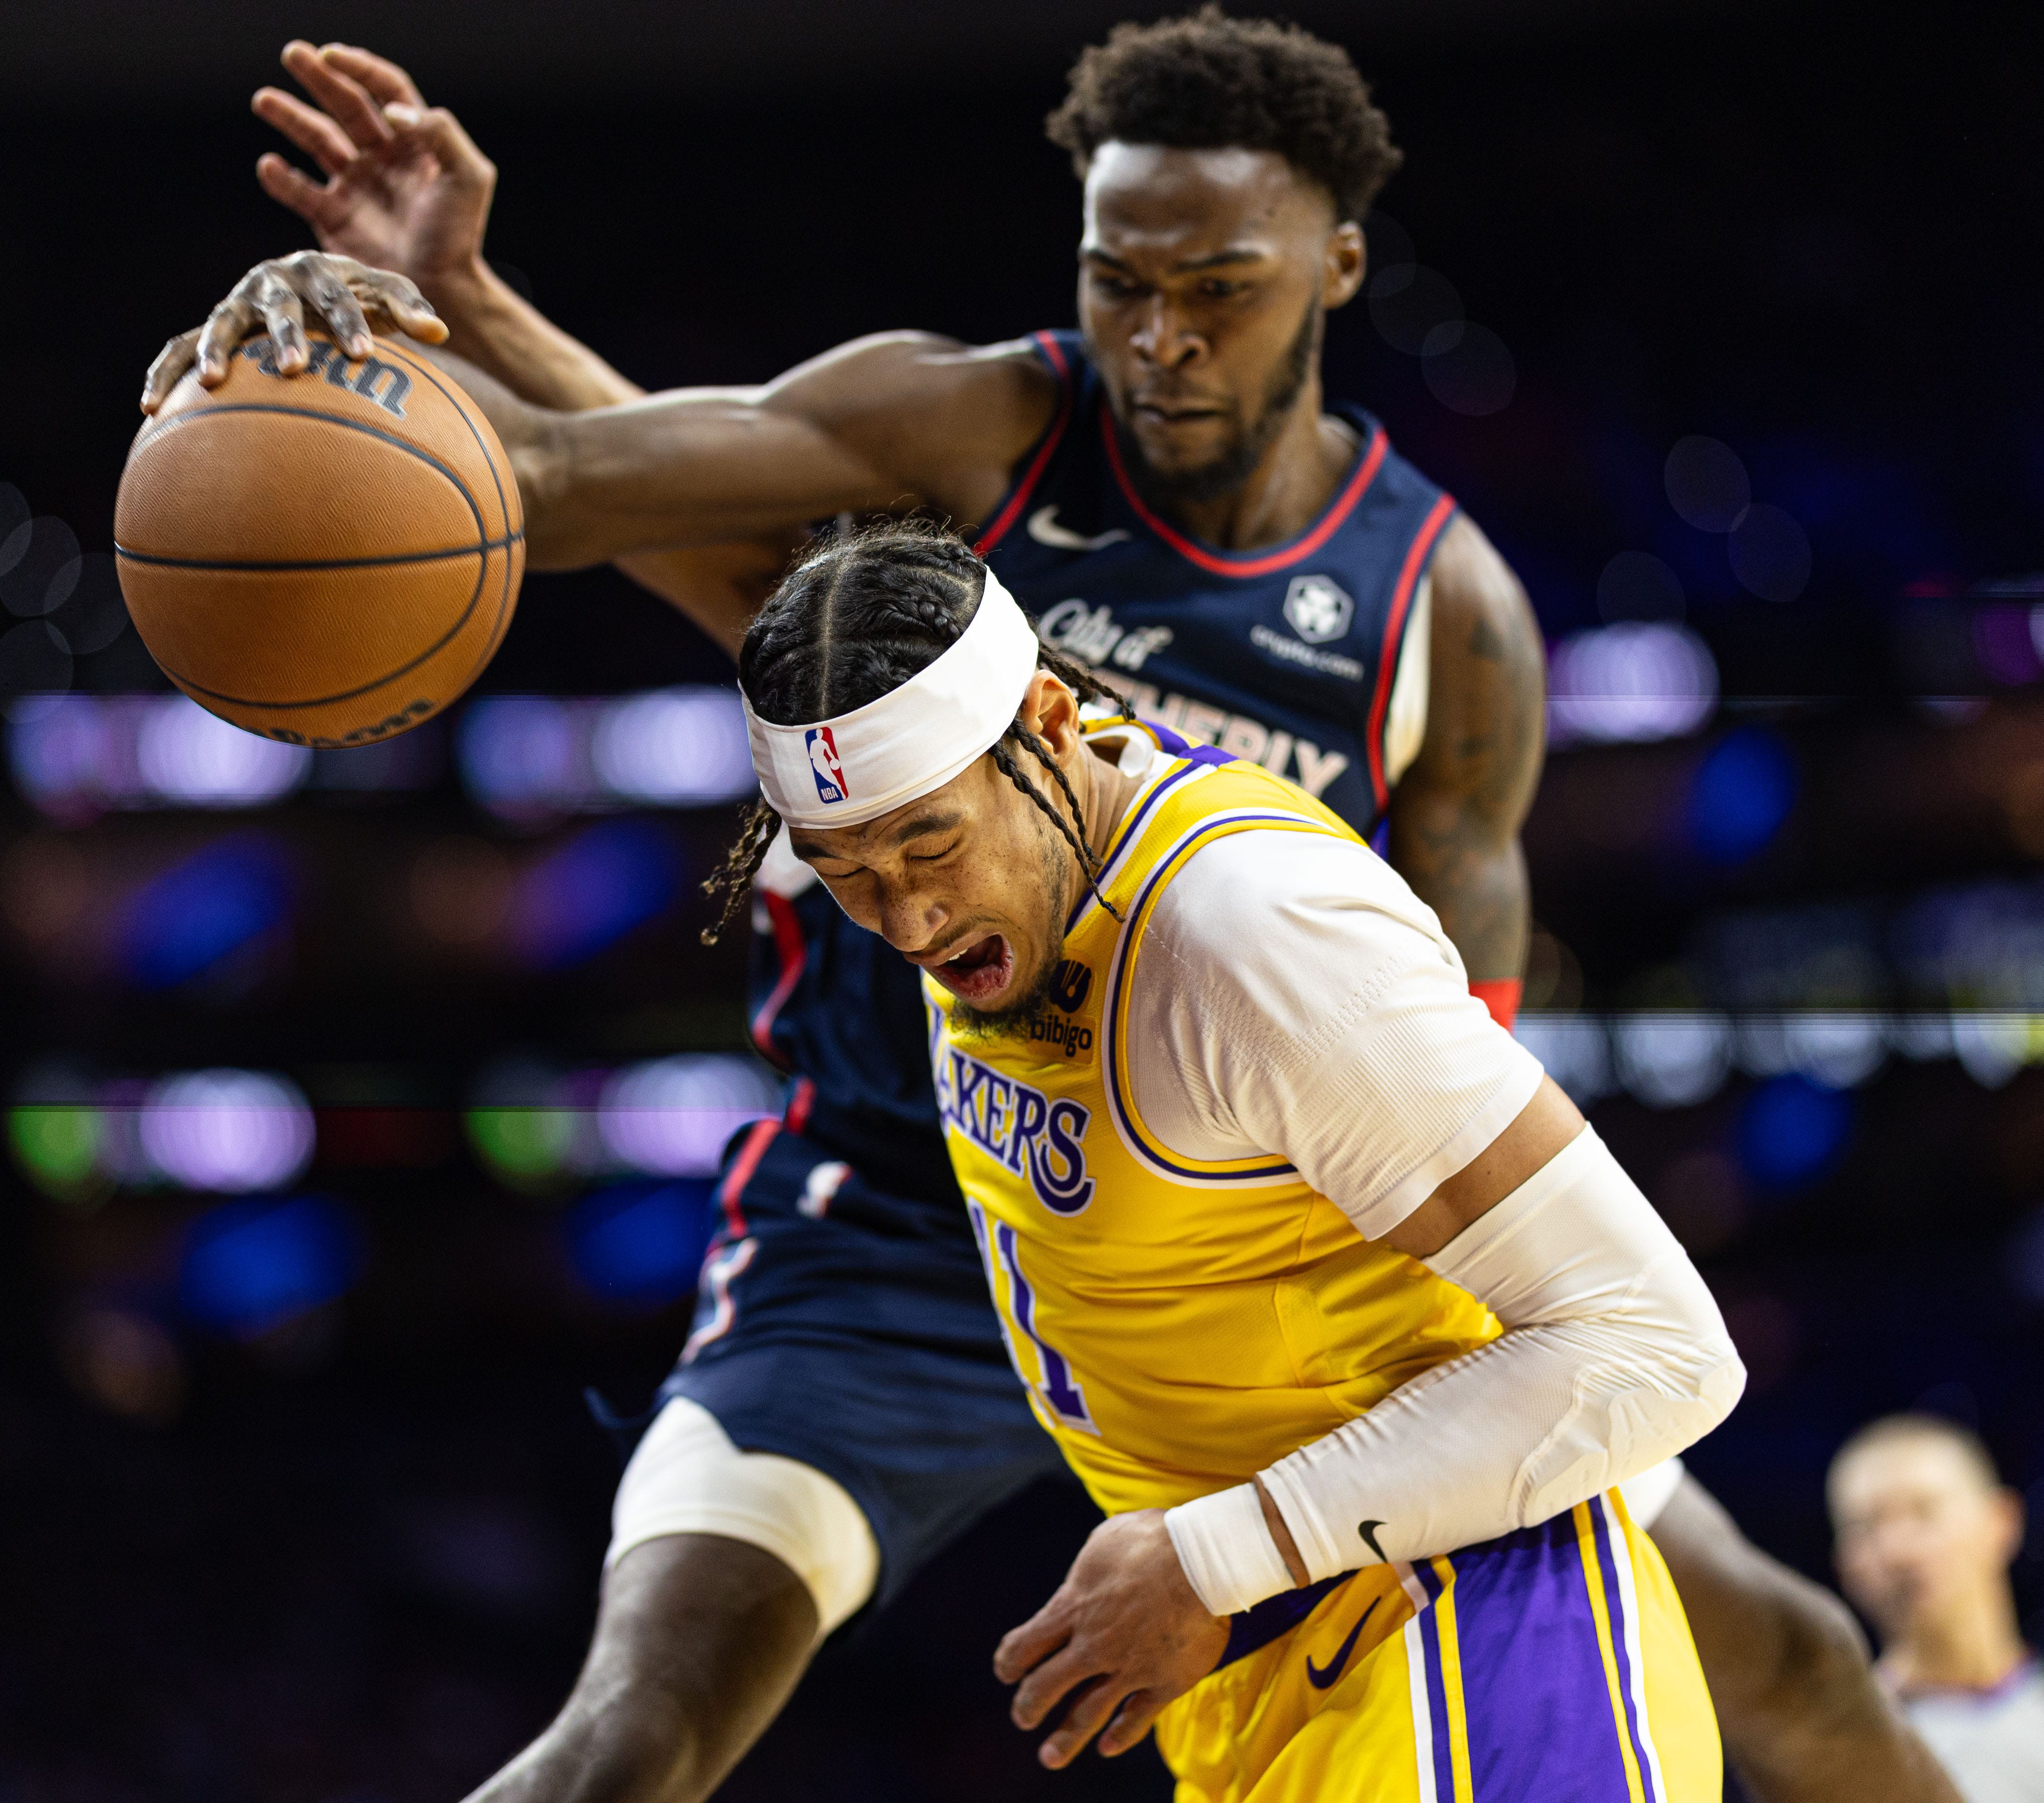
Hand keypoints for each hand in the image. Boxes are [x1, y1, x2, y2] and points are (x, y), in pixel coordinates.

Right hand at [140, 250, 445, 412]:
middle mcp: (272, 282)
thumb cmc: (358, 300)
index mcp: (318, 270)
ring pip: (221, 323)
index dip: (349, 322)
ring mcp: (239, 304)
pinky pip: (178, 348)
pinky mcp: (215, 328)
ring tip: (211, 382)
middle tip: (295, 369)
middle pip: (278, 307)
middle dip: (285, 335)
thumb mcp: (385, 299)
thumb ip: (410, 311)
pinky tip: (150, 407)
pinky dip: (164, 373)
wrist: (314, 287)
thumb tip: (441, 332)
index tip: (364, 354)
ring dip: (215, 351)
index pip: (338, 296)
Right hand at [251, 41, 496, 286]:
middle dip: (319, 79)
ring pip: (317, 140)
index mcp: (415, 144)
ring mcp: (356, 186)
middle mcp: (382, 158)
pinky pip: (301, 192)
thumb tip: (394, 109)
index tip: (332, 55)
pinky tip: (269, 164)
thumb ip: (441, 134)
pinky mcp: (335, 218)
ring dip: (291, 118)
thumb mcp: (468, 178)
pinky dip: (282, 179)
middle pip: (346, 105)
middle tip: (292, 54)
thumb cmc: (459, 234)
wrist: (443, 289)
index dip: (360, 69)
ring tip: (264, 100)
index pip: (386, 90)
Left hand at [993, 1509, 1228, 1768]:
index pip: (1025, 1646)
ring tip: (1049, 1757)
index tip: (1006, 1672)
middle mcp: (1094, 1645)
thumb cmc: (1152, 1540)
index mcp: (1073, 1608)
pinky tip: (1107, 1747)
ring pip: (1087, 1714)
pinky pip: (1138, 1718)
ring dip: (1064, 1739)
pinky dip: (1121, 1736)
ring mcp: (1129, 1668)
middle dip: (1029, 1705)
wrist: (1203, 1560)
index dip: (1010, 1662)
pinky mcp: (1164, 1682)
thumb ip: (1086, 1573)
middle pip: (1046, 1686)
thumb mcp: (1103, 1542)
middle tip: (1023, 1717)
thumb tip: (1079, 1583)